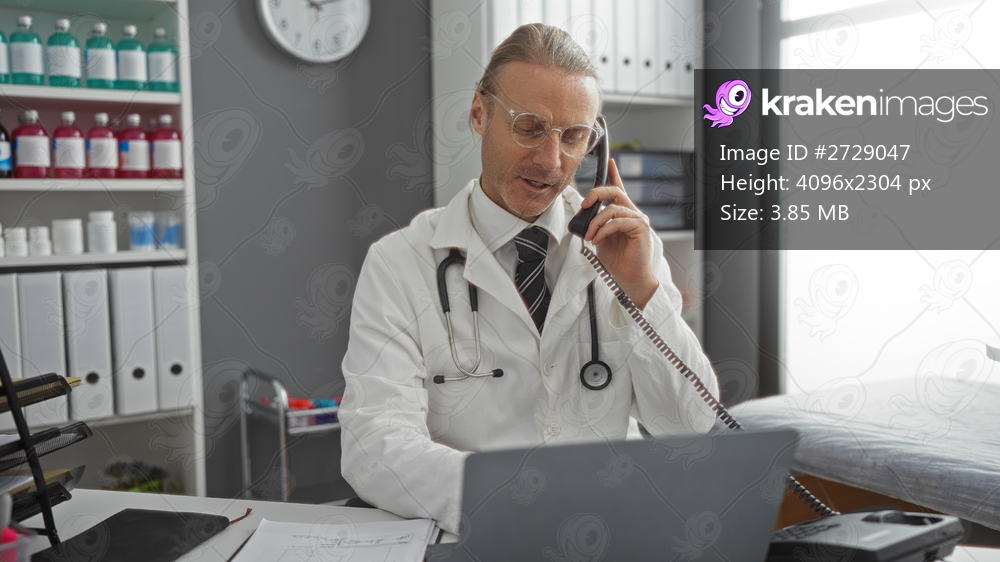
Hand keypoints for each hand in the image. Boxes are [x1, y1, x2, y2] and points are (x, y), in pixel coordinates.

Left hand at [579, 158, 658, 309]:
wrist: (628, 278)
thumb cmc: (616, 260)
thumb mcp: (599, 238)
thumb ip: (594, 225)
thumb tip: (580, 219)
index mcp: (622, 213)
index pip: (619, 189)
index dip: (614, 174)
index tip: (610, 162)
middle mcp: (632, 213)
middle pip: (614, 192)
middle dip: (596, 194)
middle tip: (584, 205)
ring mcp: (638, 219)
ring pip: (612, 209)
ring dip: (596, 223)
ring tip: (590, 237)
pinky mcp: (640, 228)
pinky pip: (618, 221)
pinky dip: (604, 230)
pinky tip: (597, 240)